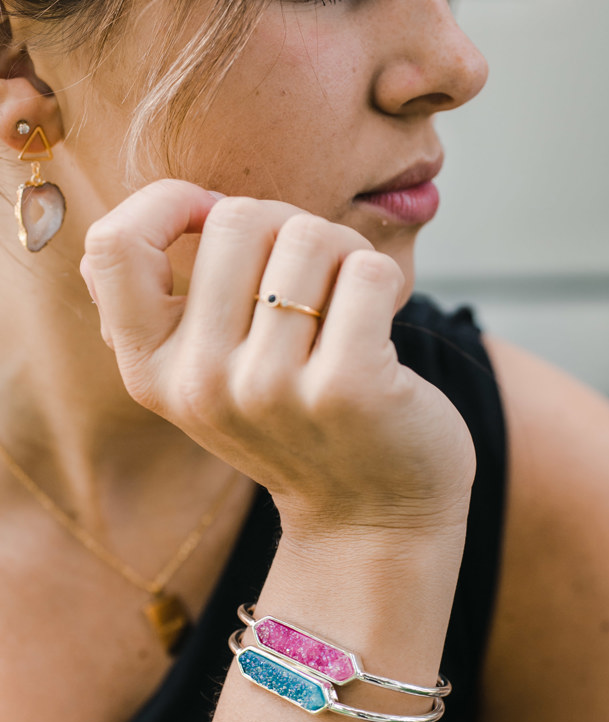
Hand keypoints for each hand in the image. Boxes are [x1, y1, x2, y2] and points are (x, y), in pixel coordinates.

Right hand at [81, 181, 474, 534]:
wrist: (369, 519)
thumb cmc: (298, 425)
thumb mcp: (210, 380)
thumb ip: (175, 305)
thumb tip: (170, 205)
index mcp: (153, 372)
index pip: (113, 246)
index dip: (166, 202)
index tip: (213, 212)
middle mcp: (201, 384)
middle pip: (237, 218)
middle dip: (289, 225)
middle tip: (314, 275)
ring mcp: (271, 389)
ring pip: (309, 235)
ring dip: (344, 252)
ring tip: (349, 305)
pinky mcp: (347, 388)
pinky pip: (368, 270)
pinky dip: (383, 280)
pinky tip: (380, 327)